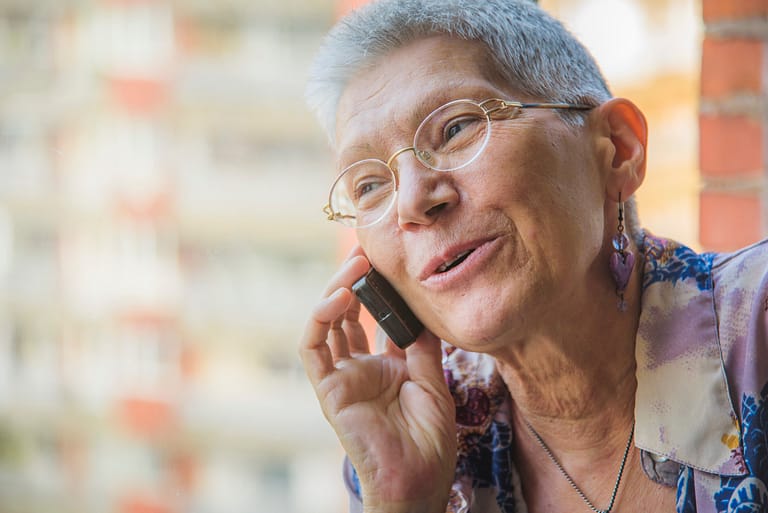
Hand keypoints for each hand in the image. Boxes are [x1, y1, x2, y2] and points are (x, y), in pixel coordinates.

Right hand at [299, 248, 456, 512]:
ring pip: (327, 324)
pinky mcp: (328, 390)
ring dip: (336, 291)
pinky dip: (320, 320)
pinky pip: (313, 350)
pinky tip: (339, 297)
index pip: (376, 318)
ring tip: (355, 264)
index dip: (378, 289)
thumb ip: (422, 345)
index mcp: (387, 365)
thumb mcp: (434, 381)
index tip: (388, 259)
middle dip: (354, 281)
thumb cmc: (429, 440)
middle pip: (349, 314)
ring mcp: (342, 377)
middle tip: (367, 250)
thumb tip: (421, 306)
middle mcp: (360, 367)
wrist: (419, 480)